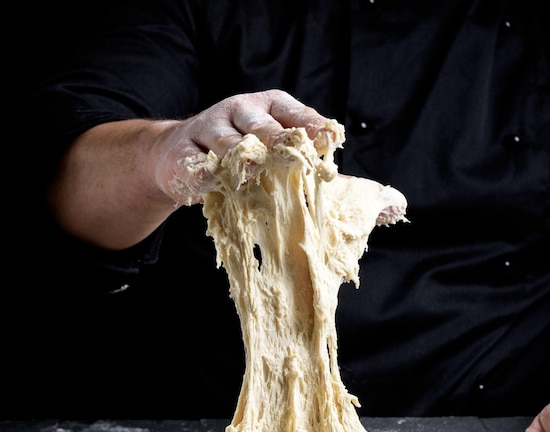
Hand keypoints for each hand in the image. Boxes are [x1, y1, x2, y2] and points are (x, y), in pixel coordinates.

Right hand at [153, 89, 342, 204]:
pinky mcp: (184, 150)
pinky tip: (211, 179)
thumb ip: (307, 163)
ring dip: (240, 155)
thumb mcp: (273, 149)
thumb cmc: (240, 154)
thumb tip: (350, 185)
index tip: (329, 140)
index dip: (311, 127)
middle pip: (260, 125)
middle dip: (276, 137)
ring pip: (227, 141)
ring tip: (251, 167)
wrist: (178, 154)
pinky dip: (204, 171)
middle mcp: (240, 111)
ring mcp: (209, 127)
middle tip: (289, 151)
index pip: (293, 113)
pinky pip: (195, 162)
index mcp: (269, 107)